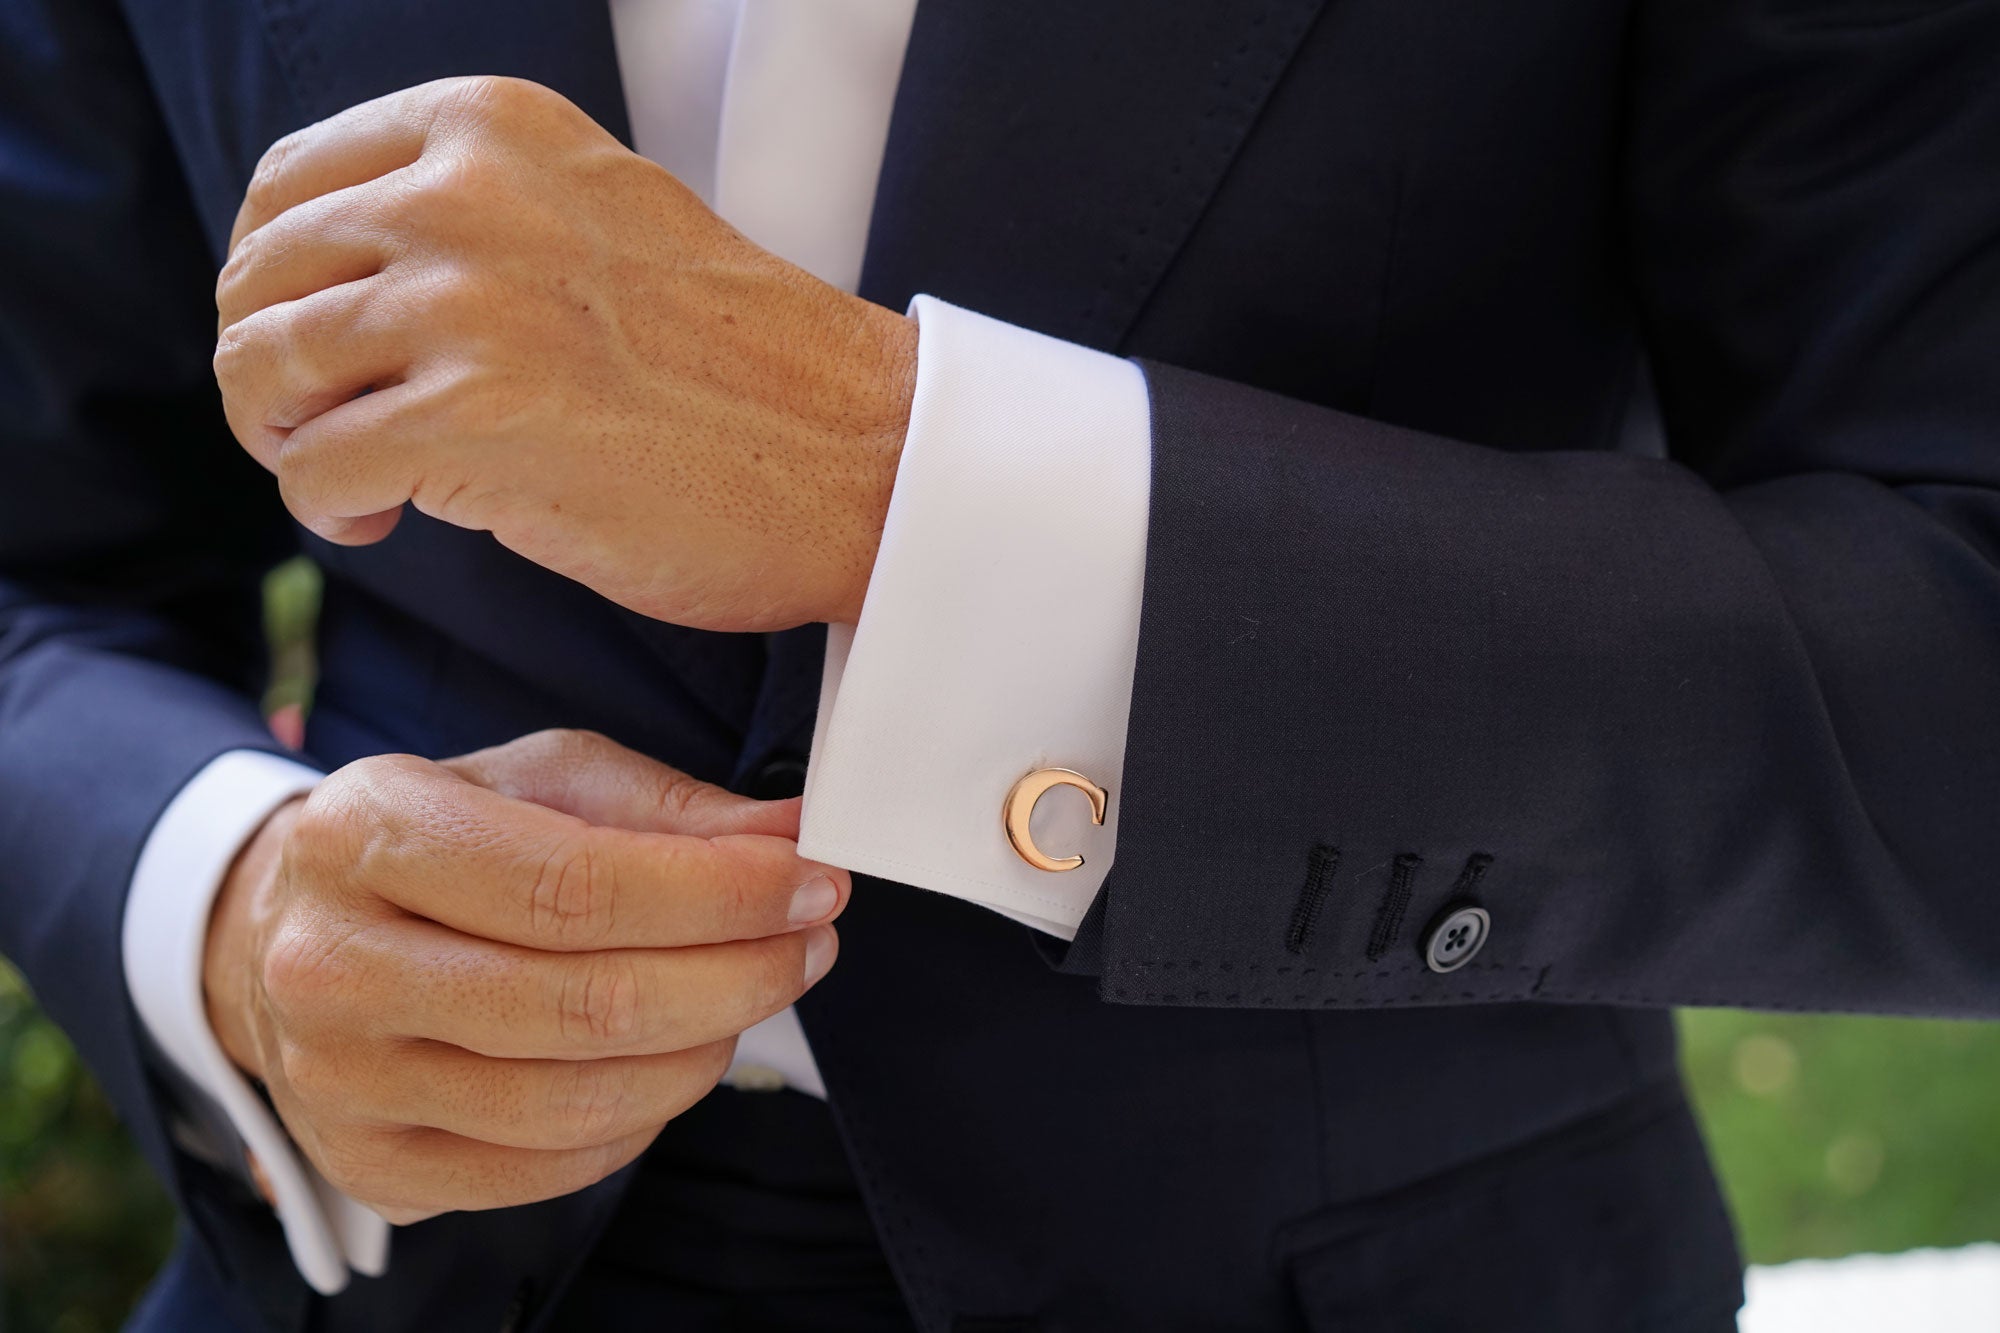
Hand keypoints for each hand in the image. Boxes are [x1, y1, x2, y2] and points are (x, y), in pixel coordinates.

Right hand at [202, 729, 846, 1222]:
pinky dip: (646, 1114)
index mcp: (367, 834)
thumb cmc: (438, 842)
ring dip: (707, 1048)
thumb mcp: (537, 779)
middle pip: (585, 1002)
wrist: (288, 935)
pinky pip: (553, 1166)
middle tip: (811, 939)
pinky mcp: (373, 1167)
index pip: (573, 885)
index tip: (809, 880)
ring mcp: (342, 1082)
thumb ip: (664, 806)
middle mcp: (333, 965)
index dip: (717, 893)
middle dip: (739, 972)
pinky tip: (676, 1055)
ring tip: (755, 991)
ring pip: (578, 1098)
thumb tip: (790, 833)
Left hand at [213, 75, 916, 629]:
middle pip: (257, 281)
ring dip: (287, 443)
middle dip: (272, 374)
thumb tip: (338, 281)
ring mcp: (468, 301)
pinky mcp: (473, 418)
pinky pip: (312, 470)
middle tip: (331, 432)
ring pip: (260, 369)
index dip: (276, 284)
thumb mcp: (595, 223)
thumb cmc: (743, 369)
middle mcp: (467, 193)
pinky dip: (329, 512)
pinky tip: (387, 522)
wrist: (859, 458)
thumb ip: (474, 219)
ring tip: (358, 482)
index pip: (287, 187)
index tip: (319, 350)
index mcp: (494, 129)